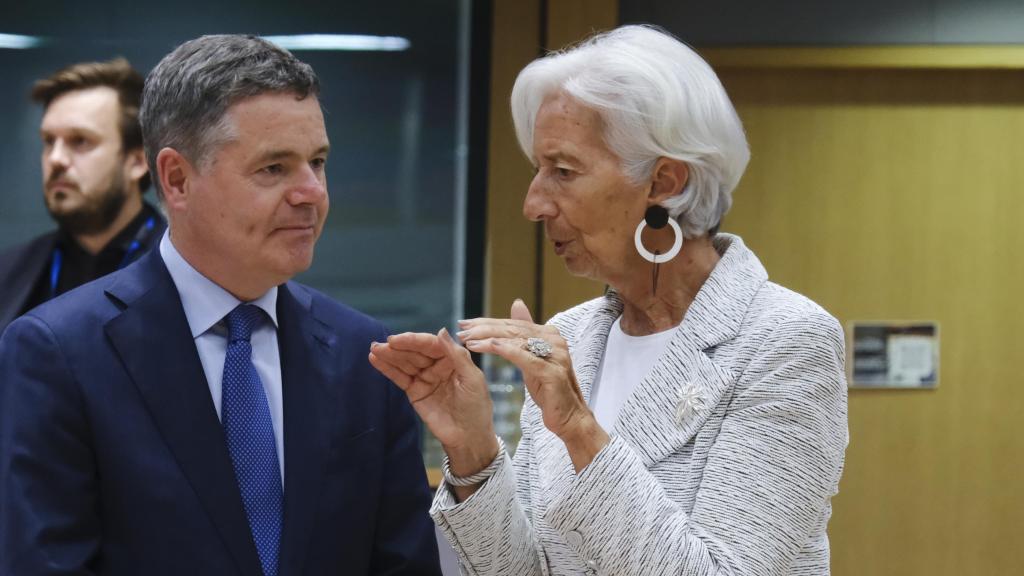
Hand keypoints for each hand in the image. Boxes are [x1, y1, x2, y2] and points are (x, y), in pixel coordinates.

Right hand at [369, 330, 497, 476]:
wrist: (468, 437)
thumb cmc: (476, 407)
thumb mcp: (472, 379)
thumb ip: (456, 355)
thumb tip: (441, 330)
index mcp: (453, 358)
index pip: (431, 344)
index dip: (414, 341)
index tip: (397, 340)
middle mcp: (438, 364)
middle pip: (415, 352)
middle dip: (398, 348)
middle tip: (381, 345)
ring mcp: (425, 377)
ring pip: (405, 363)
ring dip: (389, 356)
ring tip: (374, 350)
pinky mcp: (415, 391)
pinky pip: (400, 377)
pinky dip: (388, 369)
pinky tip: (376, 360)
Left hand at [458, 300, 608, 468]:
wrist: (570, 418)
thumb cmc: (549, 389)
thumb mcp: (533, 358)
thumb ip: (524, 334)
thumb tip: (517, 304)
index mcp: (550, 334)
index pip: (513, 324)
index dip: (488, 322)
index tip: (465, 324)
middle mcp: (555, 340)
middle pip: (513, 330)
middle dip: (484, 328)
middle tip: (462, 329)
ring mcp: (555, 355)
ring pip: (516, 341)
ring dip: (488, 338)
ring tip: (467, 339)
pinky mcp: (552, 372)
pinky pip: (524, 357)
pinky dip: (505, 350)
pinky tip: (487, 346)